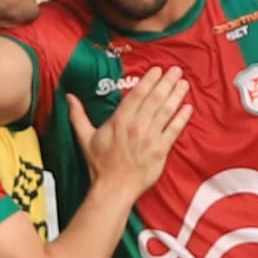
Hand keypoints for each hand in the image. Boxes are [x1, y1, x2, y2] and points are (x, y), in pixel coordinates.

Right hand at [67, 66, 191, 196]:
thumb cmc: (100, 164)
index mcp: (119, 121)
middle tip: (176, 70)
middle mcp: (136, 126)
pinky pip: (174, 130)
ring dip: (176, 96)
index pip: (137, 95)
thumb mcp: (85, 137)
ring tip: (184, 83)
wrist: (114, 188)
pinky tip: (188, 107)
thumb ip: (78, 115)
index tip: (157, 70)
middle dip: (166, 83)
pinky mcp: (161, 150)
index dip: (148, 81)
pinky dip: (182, 118)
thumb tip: (69, 97)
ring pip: (166, 112)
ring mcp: (150, 138)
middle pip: (154, 99)